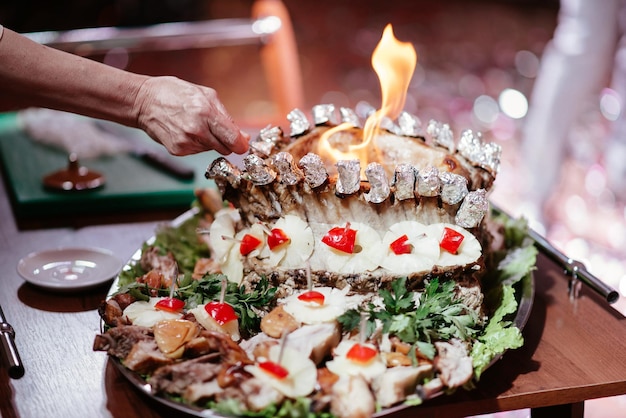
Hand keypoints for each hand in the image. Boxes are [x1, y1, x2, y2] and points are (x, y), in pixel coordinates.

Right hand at [133, 76, 249, 155]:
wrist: (144, 101)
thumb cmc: (176, 93)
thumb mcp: (206, 95)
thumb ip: (226, 117)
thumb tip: (243, 137)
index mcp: (206, 113)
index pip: (234, 140)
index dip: (242, 144)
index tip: (243, 143)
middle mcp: (197, 131)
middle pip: (226, 149)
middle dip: (226, 141)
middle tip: (216, 129)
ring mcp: (186, 143)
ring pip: (212, 150)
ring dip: (210, 140)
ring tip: (195, 125)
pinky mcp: (178, 151)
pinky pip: (197, 151)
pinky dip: (196, 143)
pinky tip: (186, 131)